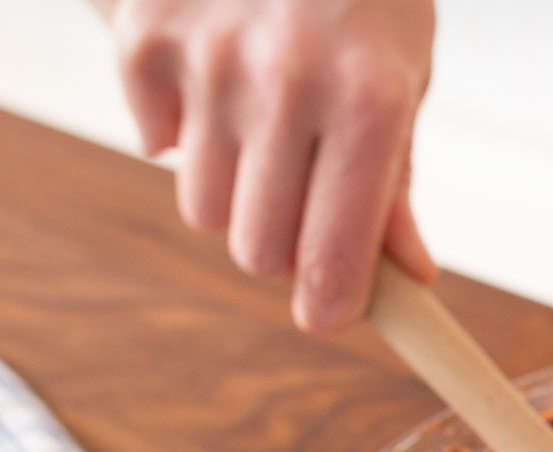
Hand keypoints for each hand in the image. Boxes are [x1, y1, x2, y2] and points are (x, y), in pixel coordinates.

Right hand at [112, 0, 438, 332]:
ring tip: (263, 128)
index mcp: (371, 101)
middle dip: (278, 246)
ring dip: (232, 190)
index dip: (330, 302)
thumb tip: (409, 280)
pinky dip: (181, 126)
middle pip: (256, 247)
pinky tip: (213, 75)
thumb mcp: (402, 75)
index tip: (325, 314)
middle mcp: (289, 84)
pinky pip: (155, 142)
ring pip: (204, 207)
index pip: (337, 251)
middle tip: (297, 207)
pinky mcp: (143, 34)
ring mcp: (209, 58)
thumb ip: (395, 184)